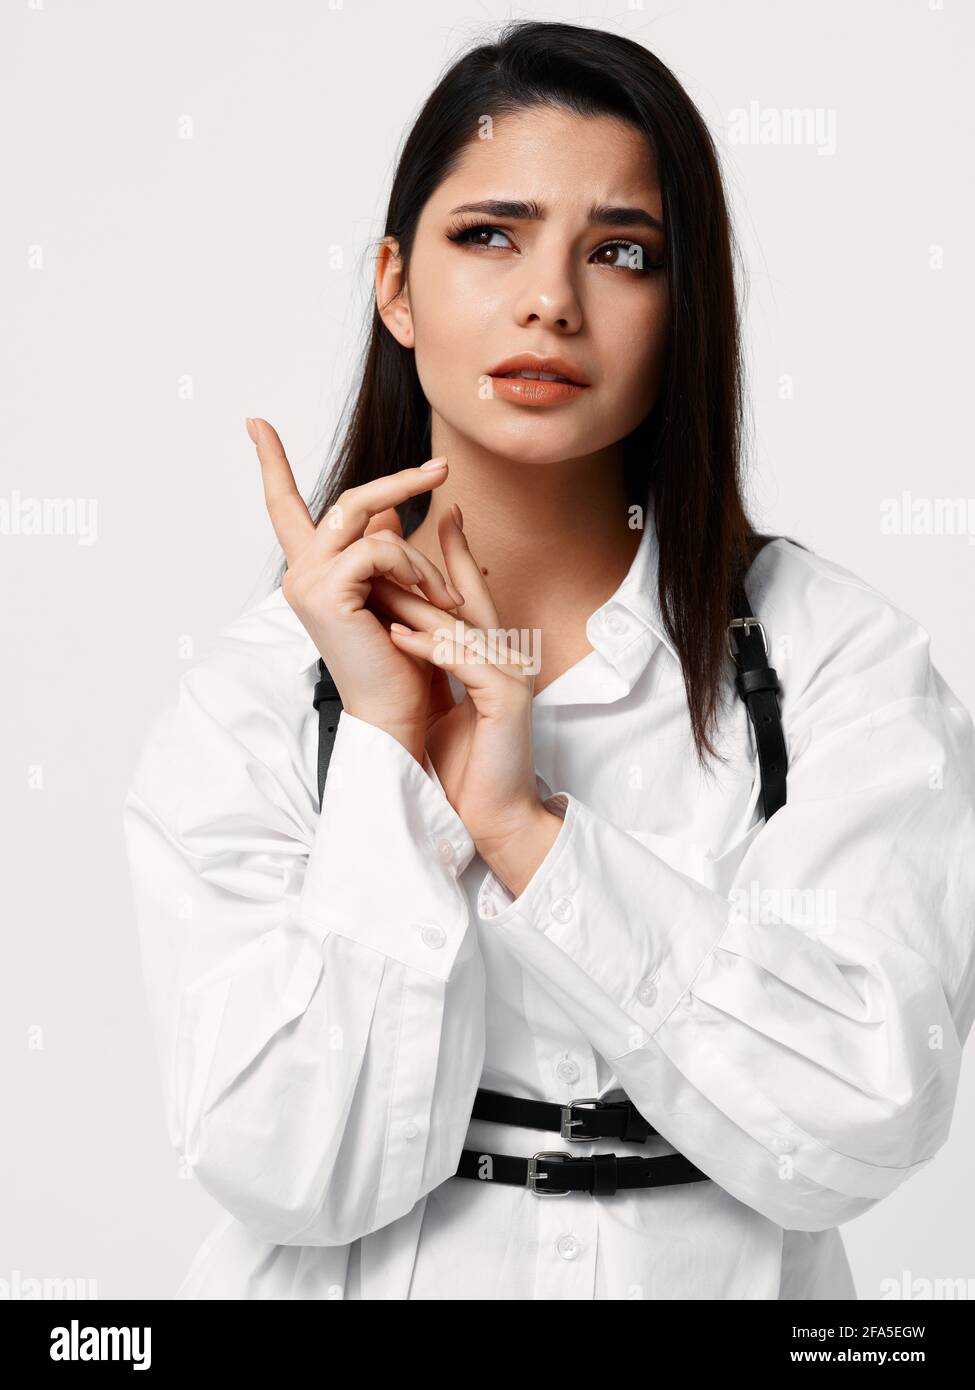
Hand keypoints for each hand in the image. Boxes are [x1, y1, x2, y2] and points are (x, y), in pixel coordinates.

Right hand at [248, 417, 464, 759]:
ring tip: (448, 595)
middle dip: (400, 481)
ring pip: (368, 518)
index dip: (270, 462)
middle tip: (443, 468)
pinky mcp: (325, 591)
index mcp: (313, 572)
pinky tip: (434, 602)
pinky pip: (379, 547)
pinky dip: (415, 569)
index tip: (255, 422)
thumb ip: (389, 549)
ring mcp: (307, 581)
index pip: (284, 506)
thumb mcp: (401, 593)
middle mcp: (301, 573)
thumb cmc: (405, 663)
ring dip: (421, 553)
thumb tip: (391, 509)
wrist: (399, 717)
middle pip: (348, 500)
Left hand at [368, 504, 556, 878]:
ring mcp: (509, 677)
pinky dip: (426, 646)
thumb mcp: (440, 702)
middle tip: (401, 522)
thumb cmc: (465, 766)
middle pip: (468, 596)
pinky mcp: (505, 700)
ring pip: (458, 624)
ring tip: (374, 580)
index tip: (434, 518)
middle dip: (440, 555)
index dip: (452, 555)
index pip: (467, 596)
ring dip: (413, 603)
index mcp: (488, 659)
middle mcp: (505, 659)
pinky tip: (394, 634)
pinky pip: (462, 660)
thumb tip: (393, 624)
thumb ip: (426, 660)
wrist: (491, 817)